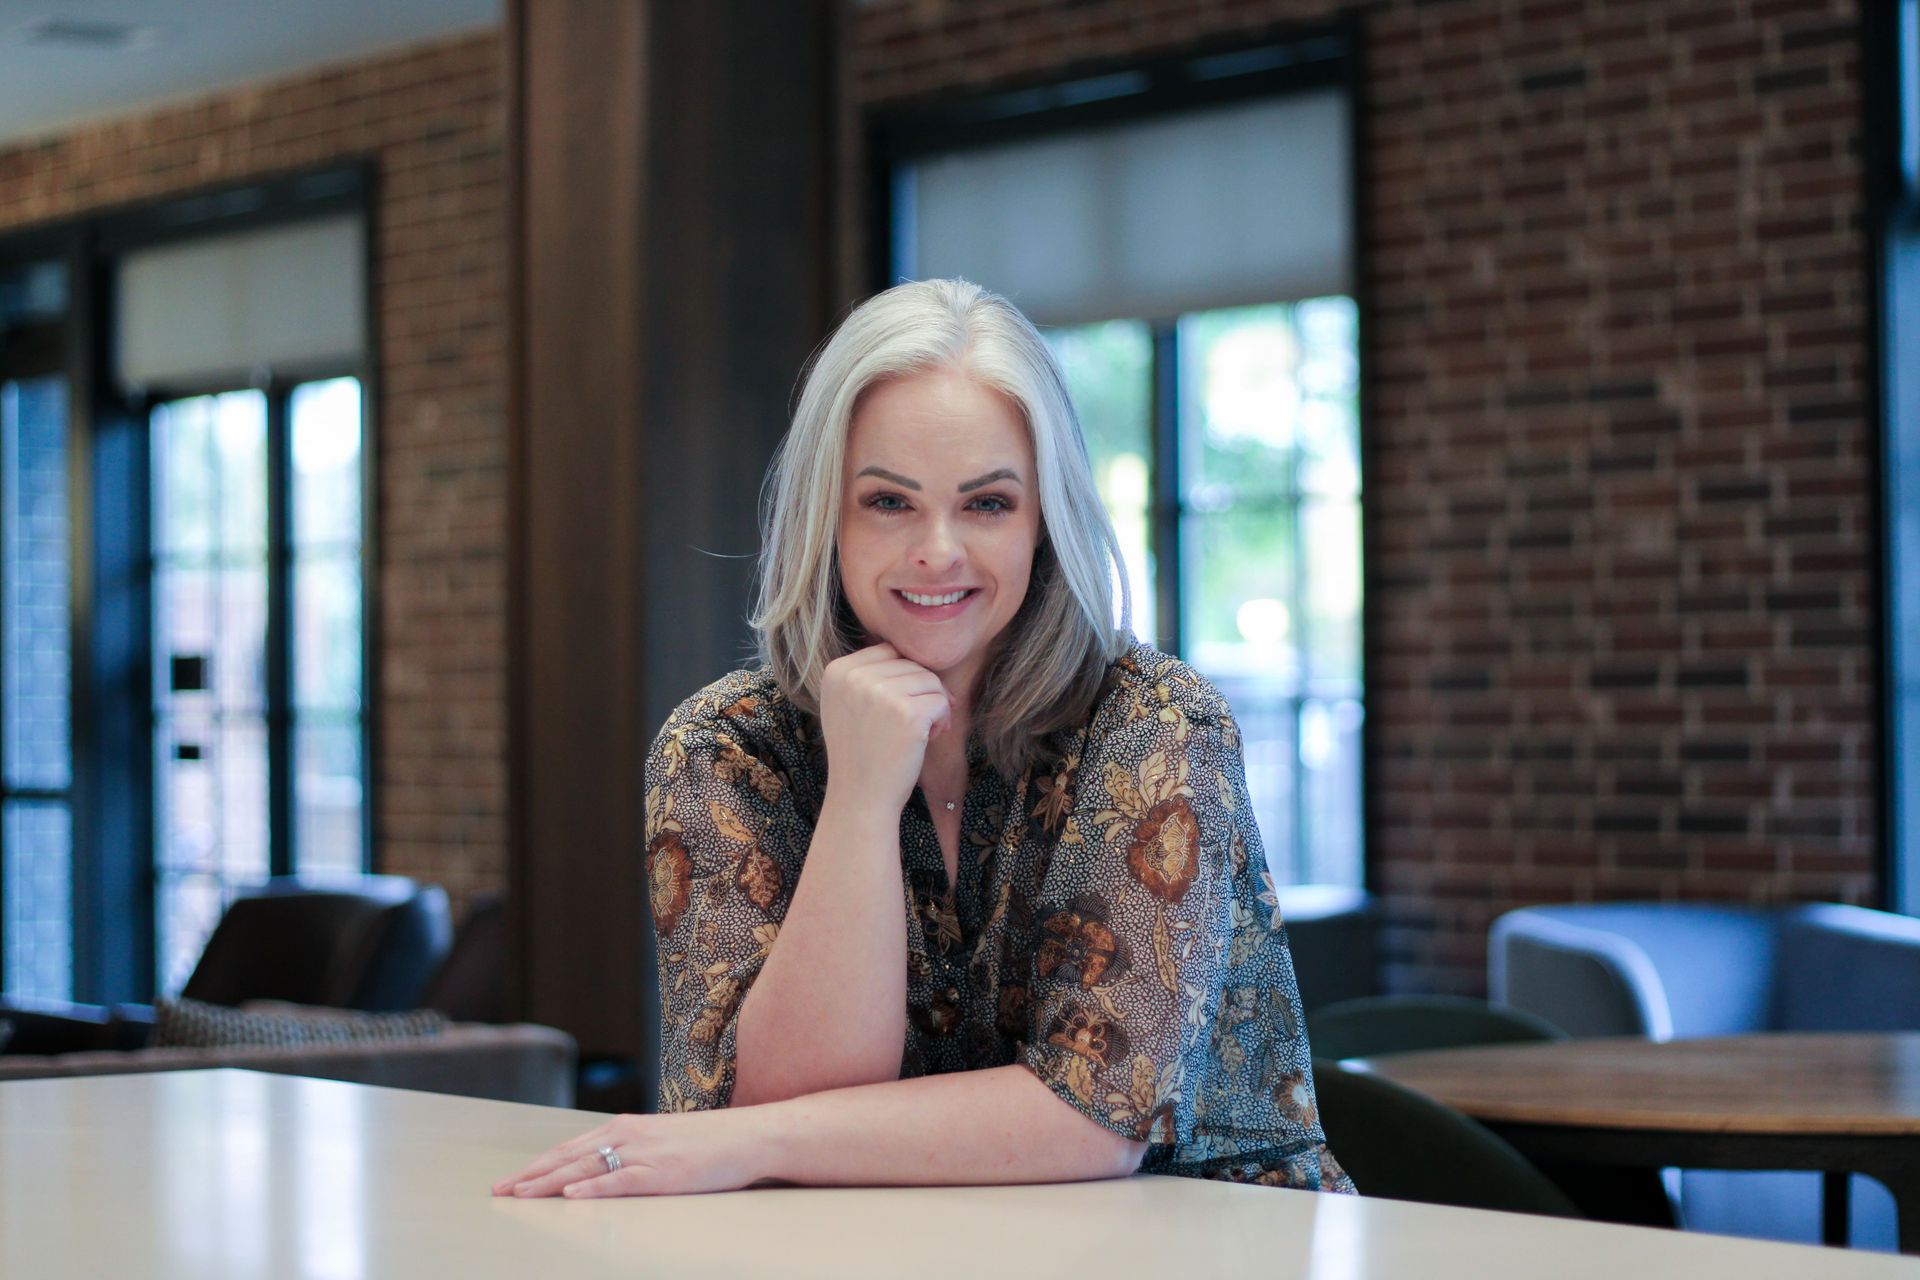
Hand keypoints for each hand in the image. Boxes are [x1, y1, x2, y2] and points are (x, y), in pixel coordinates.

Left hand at [490, 1107, 772, 1198]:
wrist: (750, 1135)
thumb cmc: (710, 1142)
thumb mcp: (662, 1141)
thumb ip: (632, 1151)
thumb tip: (604, 1166)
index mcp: (626, 1128)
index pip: (569, 1147)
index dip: (537, 1164)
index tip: (511, 1179)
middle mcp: (628, 1136)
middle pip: (567, 1157)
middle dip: (530, 1175)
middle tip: (499, 1191)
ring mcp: (644, 1154)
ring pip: (585, 1168)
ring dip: (548, 1182)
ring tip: (520, 1194)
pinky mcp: (662, 1174)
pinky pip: (620, 1182)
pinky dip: (593, 1188)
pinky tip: (572, 1194)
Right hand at [818, 643, 951, 810]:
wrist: (859, 798)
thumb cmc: (859, 754)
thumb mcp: (845, 705)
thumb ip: (865, 676)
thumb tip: (907, 650)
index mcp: (837, 671)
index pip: (888, 652)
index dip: (902, 678)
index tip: (898, 707)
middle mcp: (855, 677)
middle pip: (911, 664)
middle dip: (920, 692)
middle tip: (914, 724)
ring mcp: (881, 693)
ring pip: (930, 680)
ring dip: (933, 705)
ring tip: (921, 732)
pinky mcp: (907, 712)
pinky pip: (941, 700)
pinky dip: (943, 720)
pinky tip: (928, 738)